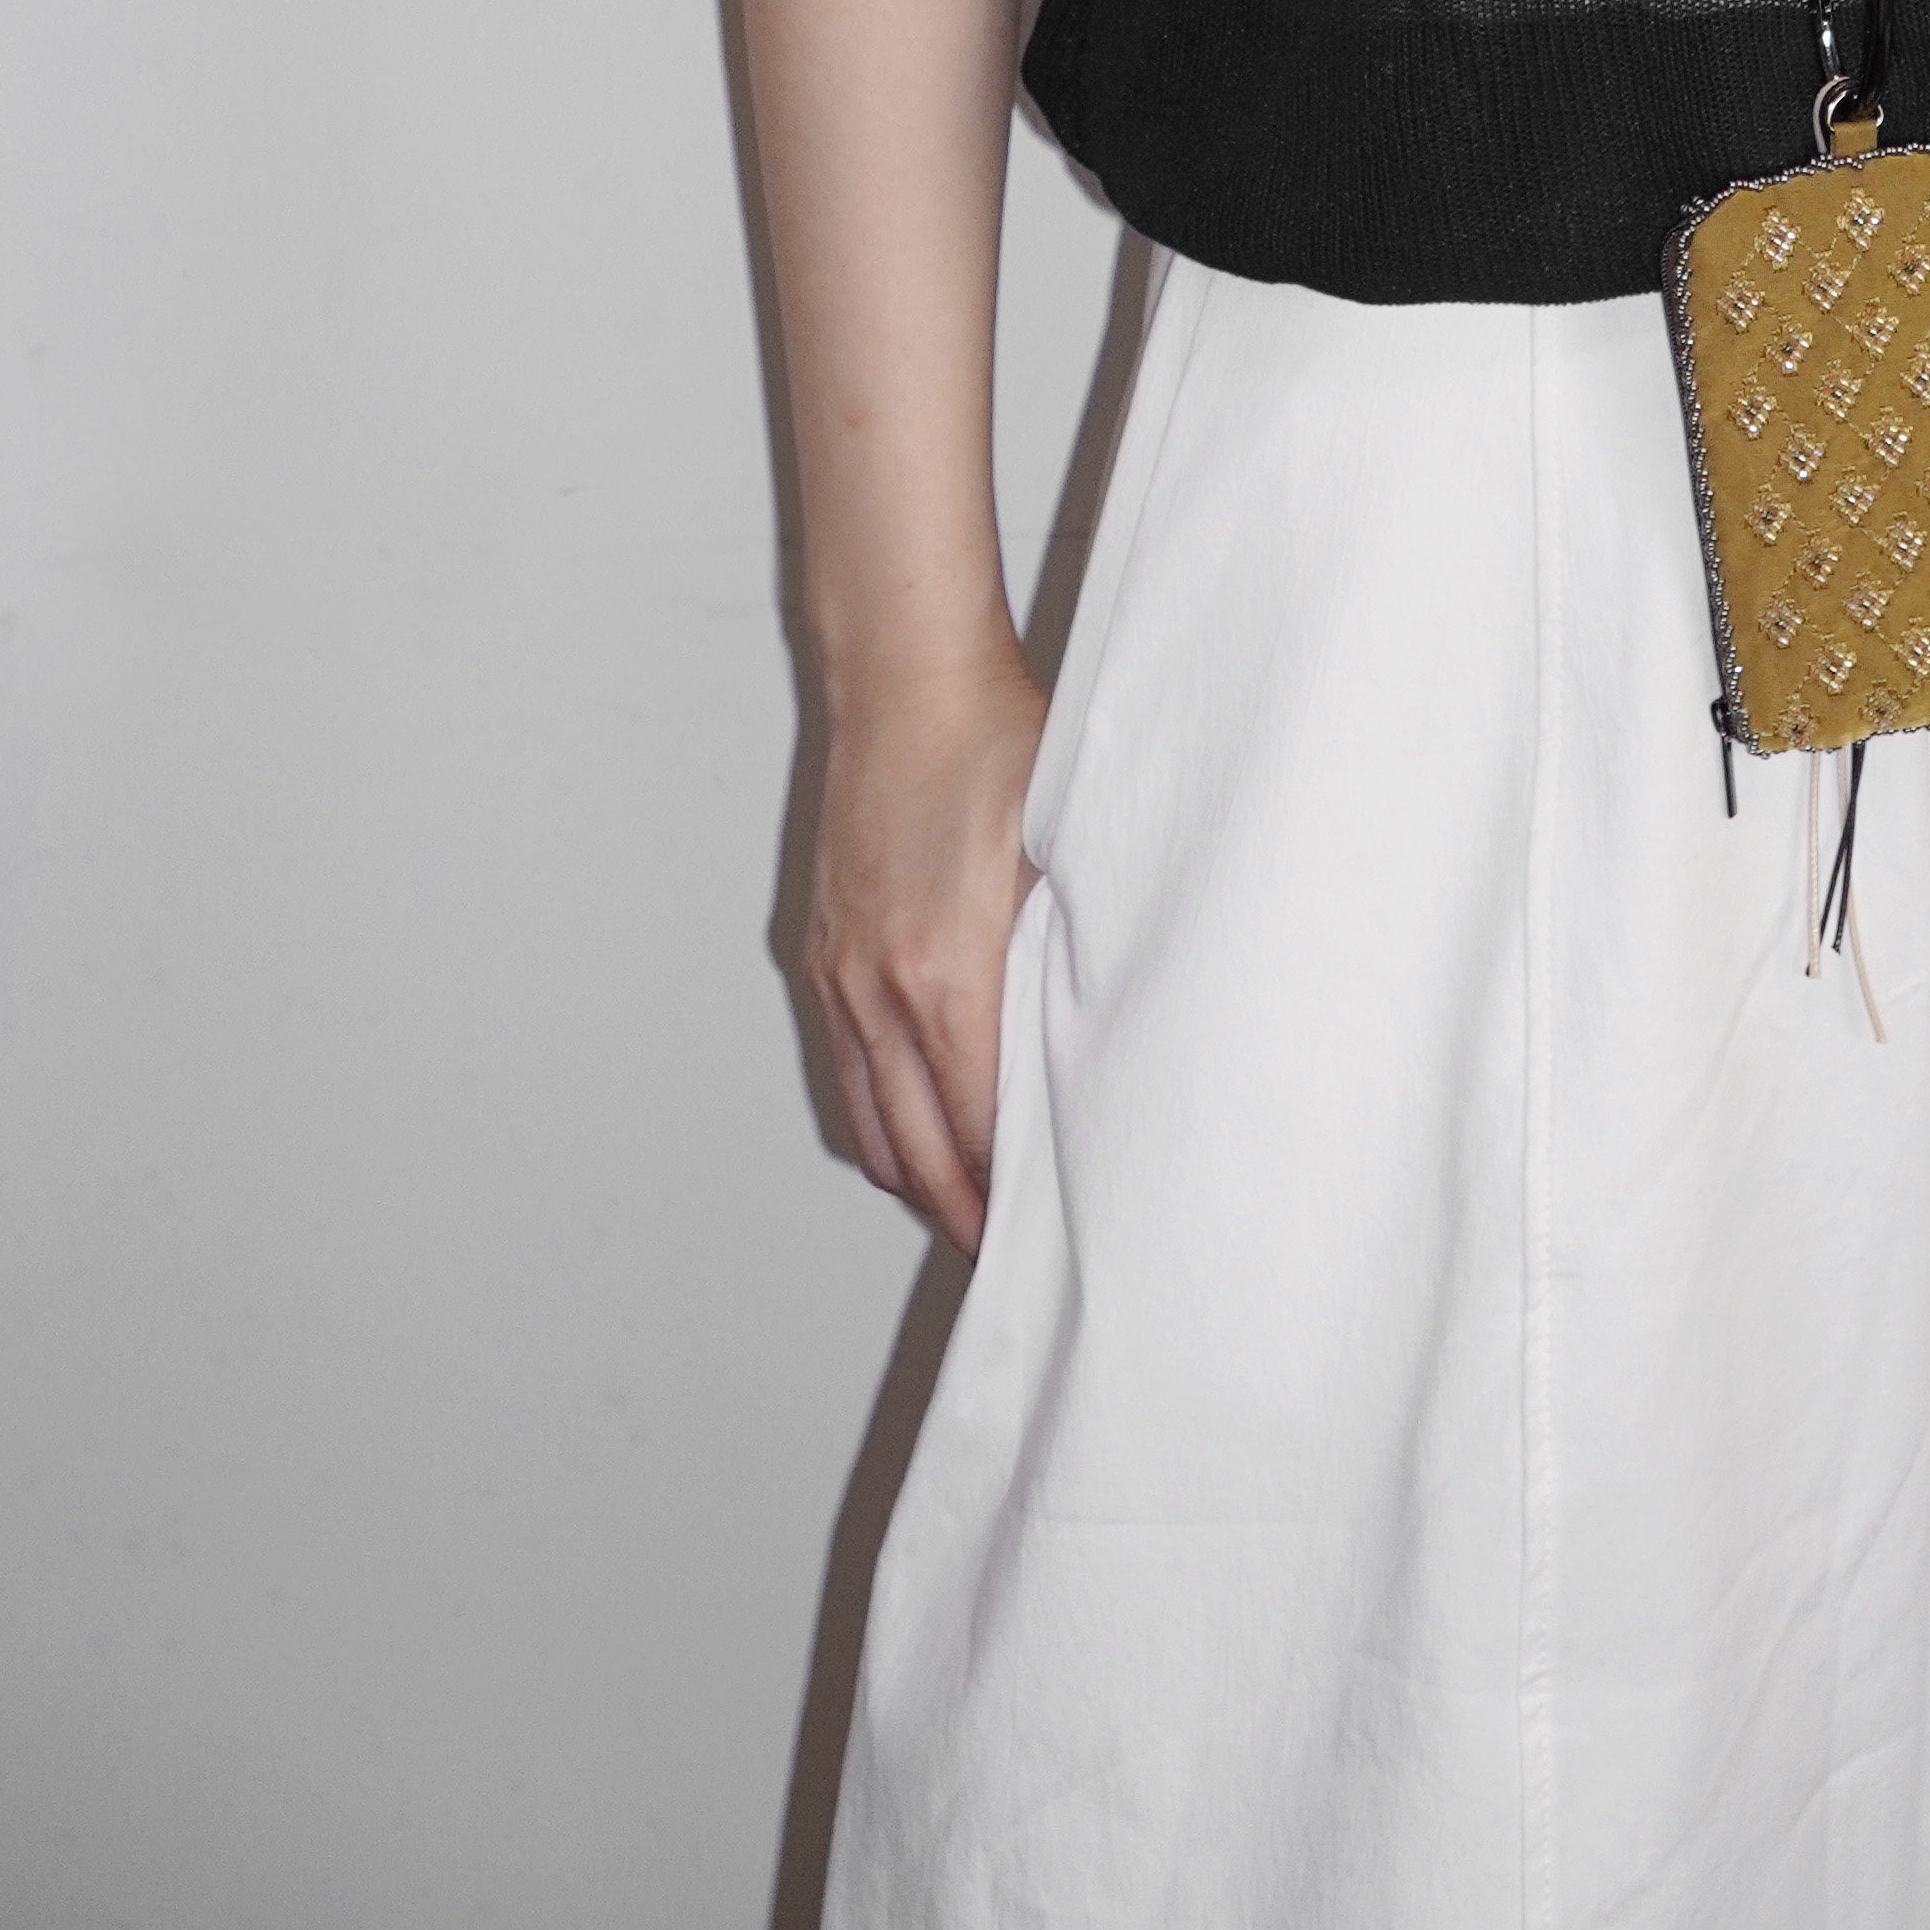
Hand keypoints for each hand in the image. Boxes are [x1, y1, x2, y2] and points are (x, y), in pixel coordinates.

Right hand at [800, 633, 1050, 1248]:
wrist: (904, 681)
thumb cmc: (991, 746)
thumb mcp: (1063, 853)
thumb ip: (1076, 955)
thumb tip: (1108, 1038)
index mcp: (945, 974)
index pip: (977, 1130)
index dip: (1011, 1192)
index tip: (1046, 1224)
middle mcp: (879, 989)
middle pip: (918, 1153)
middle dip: (964, 1213)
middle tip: (1011, 1247)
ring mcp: (841, 975)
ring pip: (869, 1127)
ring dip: (917, 1178)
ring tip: (969, 1206)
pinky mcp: (822, 955)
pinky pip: (844, 1074)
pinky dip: (877, 1123)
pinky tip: (917, 1130)